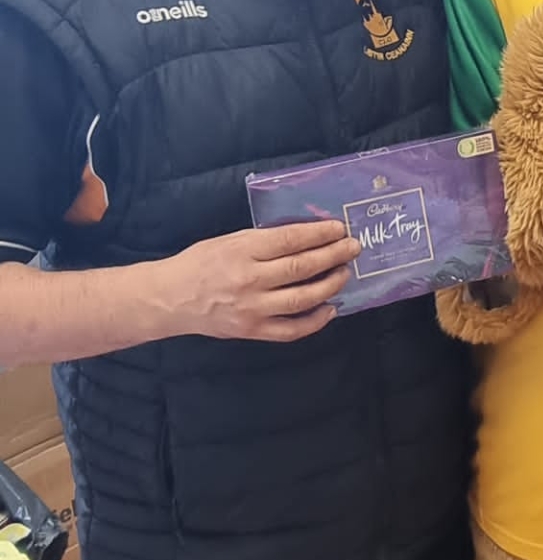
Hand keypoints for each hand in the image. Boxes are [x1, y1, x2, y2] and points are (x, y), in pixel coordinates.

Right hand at [158, 222, 360, 342]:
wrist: (170, 298)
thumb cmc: (201, 263)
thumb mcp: (229, 240)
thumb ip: (264, 240)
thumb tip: (305, 236)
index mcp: (242, 251)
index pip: (290, 240)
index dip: (319, 234)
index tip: (339, 228)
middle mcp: (249, 280)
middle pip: (301, 268)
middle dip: (333, 256)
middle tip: (353, 248)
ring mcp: (252, 309)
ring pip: (302, 299)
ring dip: (330, 285)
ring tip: (344, 273)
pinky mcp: (252, 330)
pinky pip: (291, 330)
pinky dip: (315, 321)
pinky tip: (330, 308)